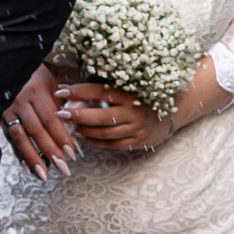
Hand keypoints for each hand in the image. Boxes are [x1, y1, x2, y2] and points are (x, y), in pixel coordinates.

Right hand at [0, 64, 77, 179]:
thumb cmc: (33, 73)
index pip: (51, 119)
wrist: (6, 63)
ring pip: (20, 137)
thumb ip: (59, 104)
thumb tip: (74, 127)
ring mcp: (6, 109)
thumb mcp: (49, 83)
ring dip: (32, 158)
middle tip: (64, 168)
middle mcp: (19, 100)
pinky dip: (18, 153)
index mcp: (35, 90)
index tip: (73, 154)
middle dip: (50, 152)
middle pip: (36, 131)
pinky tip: (27, 167)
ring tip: (43, 175)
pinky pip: (9, 138)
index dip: (62, 137)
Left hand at [56, 80, 172, 152]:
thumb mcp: (127, 88)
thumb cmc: (142, 97)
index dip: (79, 91)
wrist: (173, 112)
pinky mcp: (138, 141)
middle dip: (78, 115)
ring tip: (69, 126)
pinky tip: (82, 136)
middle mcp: (134, 112)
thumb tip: (70, 89)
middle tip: (60, 113)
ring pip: (105, 133)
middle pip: (101, 116)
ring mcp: (137, 129)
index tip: (61, 90)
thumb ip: (104, 90)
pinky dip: (95, 141)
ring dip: (84, 130)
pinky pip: (112, 144)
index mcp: (131, 94)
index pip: (100, 91)